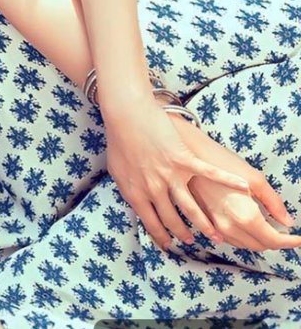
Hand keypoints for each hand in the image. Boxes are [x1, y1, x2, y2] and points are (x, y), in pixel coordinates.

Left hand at [103, 96, 252, 251]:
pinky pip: (209, 173)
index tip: (168, 244)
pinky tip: (243, 187)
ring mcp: (172, 175)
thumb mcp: (116, 171)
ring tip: (216, 235)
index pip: (151, 224)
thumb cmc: (119, 139)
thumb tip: (135, 201)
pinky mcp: (184, 159)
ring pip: (192, 208)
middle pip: (173, 219)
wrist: (127, 114)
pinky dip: (228, 181)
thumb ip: (128, 189)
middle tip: (192, 241)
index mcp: (137, 194)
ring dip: (205, 224)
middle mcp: (156, 190)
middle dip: (183, 234)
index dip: (161, 237)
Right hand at [168, 112, 300, 251]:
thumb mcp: (255, 179)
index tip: (299, 239)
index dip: (290, 242)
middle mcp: (229, 228)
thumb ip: (274, 203)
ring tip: (269, 227)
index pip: (273, 241)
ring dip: (260, 240)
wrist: (192, 155)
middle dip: (276, 241)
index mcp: (244, 217)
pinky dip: (245, 237)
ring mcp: (216, 227)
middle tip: (285, 231)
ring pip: (246, 246)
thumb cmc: (223, 162)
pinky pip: (232, 240)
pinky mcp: (208, 223)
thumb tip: (287, 222)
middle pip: (260, 246)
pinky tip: (249, 224)